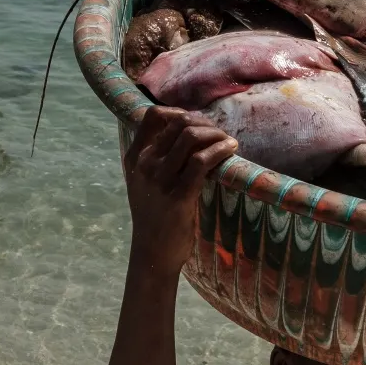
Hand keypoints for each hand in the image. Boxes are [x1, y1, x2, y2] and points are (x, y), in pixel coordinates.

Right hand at [122, 107, 233, 274]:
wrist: (152, 252)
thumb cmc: (153, 217)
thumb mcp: (143, 182)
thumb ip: (154, 158)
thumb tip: (183, 134)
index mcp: (135, 157)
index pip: (152, 116)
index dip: (178, 112)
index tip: (195, 123)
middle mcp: (146, 164)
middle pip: (178, 123)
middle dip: (204, 123)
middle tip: (218, 134)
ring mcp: (161, 179)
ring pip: (191, 137)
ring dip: (215, 134)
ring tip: (227, 142)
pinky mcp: (179, 195)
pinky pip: (202, 161)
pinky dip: (220, 150)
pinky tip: (230, 150)